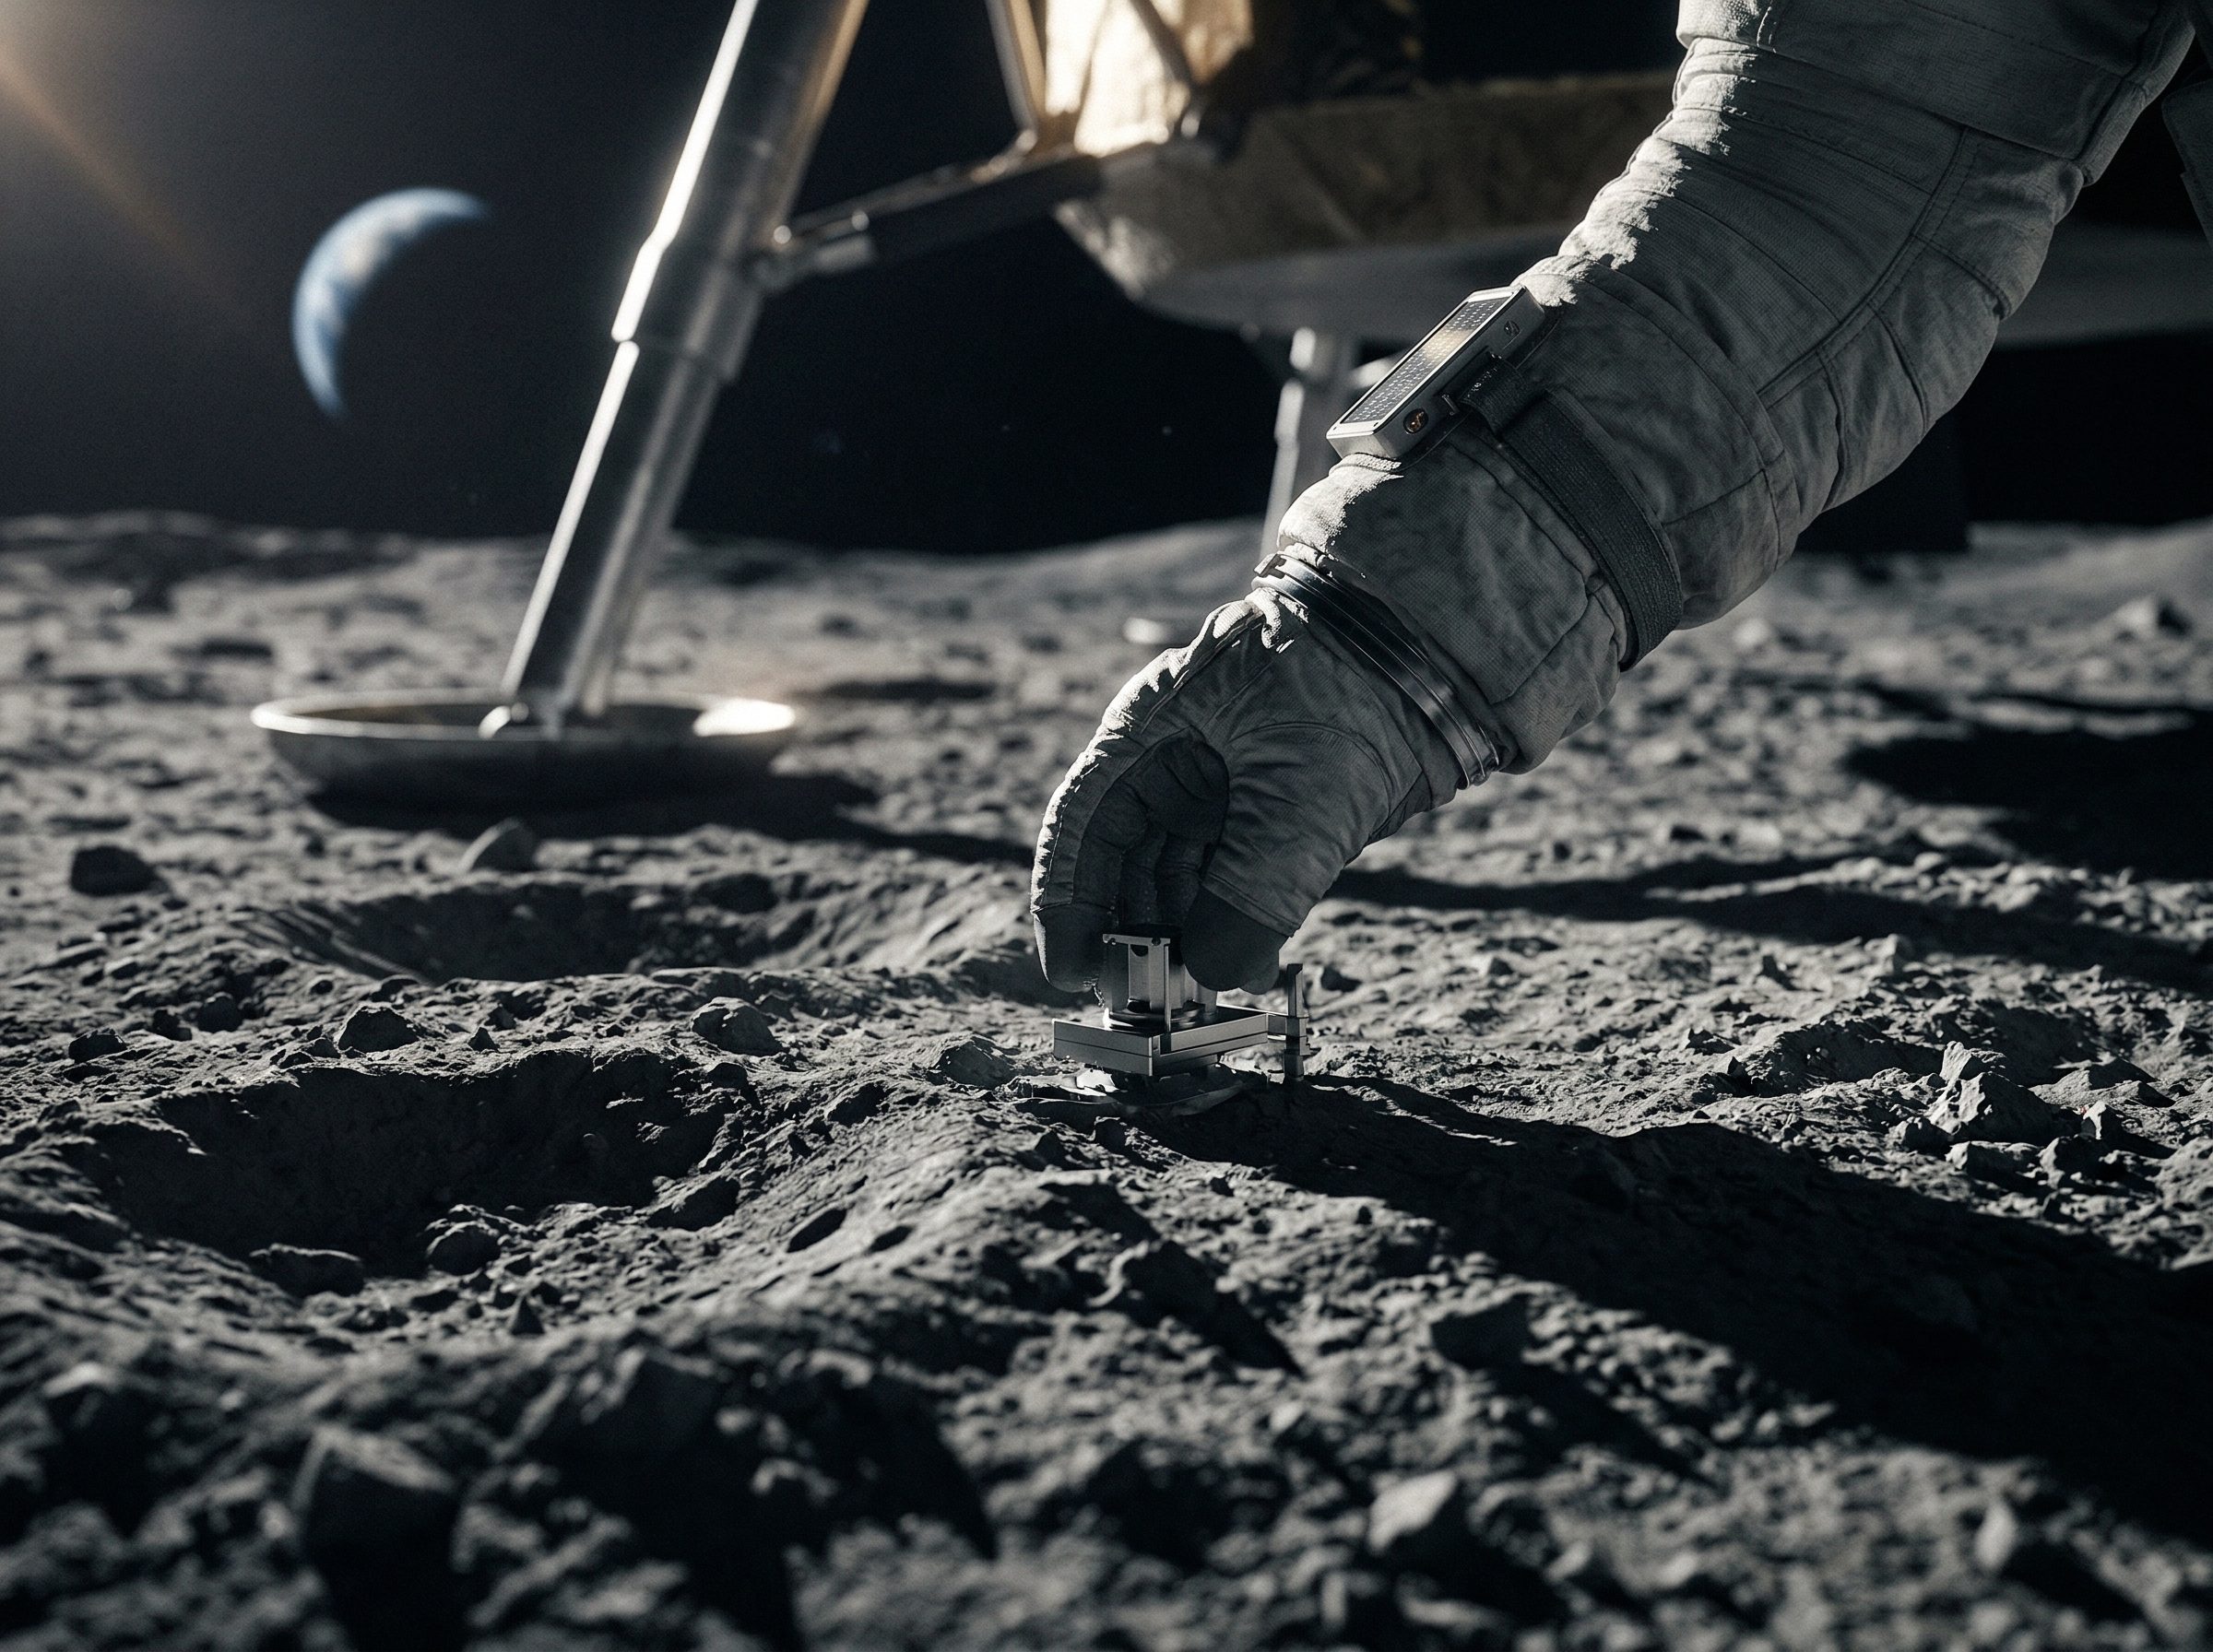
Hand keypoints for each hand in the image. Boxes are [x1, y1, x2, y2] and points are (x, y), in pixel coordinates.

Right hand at [1031, 591, 1459, 994]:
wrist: (1439, 656)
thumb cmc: (1354, 689)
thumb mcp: (1301, 795)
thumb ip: (1254, 889)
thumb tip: (1212, 973)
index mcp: (1150, 732)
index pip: (1083, 827)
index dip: (1068, 904)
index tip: (1074, 973)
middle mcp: (1174, 764)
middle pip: (1127, 864)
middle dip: (1131, 935)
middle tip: (1144, 1003)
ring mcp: (1223, 791)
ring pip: (1180, 882)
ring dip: (1183, 941)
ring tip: (1195, 1000)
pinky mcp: (1273, 816)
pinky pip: (1234, 884)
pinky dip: (1233, 929)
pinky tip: (1242, 971)